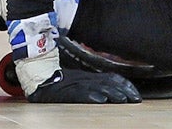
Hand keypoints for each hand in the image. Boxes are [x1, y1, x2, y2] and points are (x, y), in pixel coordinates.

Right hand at [26, 68, 141, 103]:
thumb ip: (93, 81)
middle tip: (135, 99)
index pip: (111, 78)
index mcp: (88, 75)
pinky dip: (90, 97)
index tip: (136, 94)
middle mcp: (84, 78)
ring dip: (111, 94)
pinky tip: (99, 101)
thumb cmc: (55, 76)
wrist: (35, 71)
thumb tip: (113, 87)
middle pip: (107, 84)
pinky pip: (79, 94)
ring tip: (122, 100)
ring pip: (96, 88)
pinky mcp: (64, 92)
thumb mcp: (78, 78)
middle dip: (123, 92)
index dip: (125, 86)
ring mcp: (74, 84)